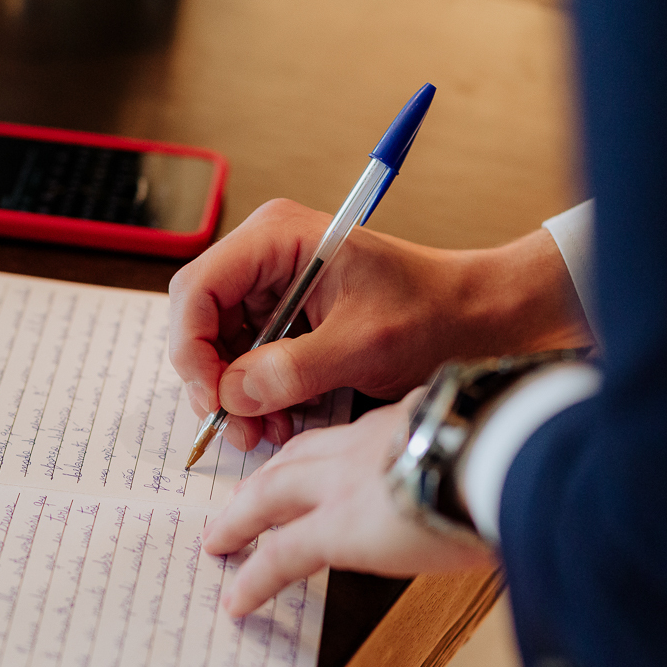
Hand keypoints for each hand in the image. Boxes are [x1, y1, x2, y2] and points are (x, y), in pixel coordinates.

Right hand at [168, 198, 590, 450]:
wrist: (474, 317)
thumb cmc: (431, 313)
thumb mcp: (363, 345)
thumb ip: (293, 369)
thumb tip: (232, 394)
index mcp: (277, 237)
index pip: (198, 288)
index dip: (192, 347)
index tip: (212, 399)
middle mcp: (263, 254)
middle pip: (199, 318)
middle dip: (212, 377)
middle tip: (235, 424)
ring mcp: (269, 284)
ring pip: (217, 344)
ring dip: (234, 393)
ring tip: (266, 429)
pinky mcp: (280, 313)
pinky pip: (244, 356)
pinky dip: (254, 393)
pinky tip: (279, 416)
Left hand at [202, 392, 493, 616]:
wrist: (509, 447)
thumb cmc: (520, 442)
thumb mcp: (488, 431)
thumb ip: (473, 447)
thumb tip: (496, 471)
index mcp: (401, 419)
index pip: (347, 436)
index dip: (319, 453)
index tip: (311, 465)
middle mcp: (362, 443)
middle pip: (294, 458)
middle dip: (262, 481)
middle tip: (240, 501)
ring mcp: (343, 483)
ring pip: (270, 495)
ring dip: (240, 519)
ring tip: (218, 542)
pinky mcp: (338, 528)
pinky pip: (280, 556)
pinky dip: (254, 579)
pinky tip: (238, 602)